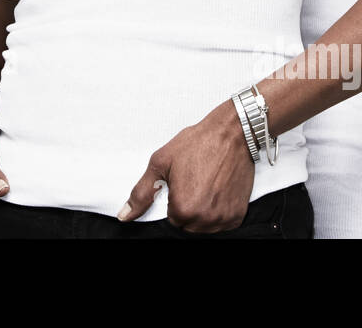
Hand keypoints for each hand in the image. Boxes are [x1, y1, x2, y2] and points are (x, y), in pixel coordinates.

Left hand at [118, 100, 256, 231]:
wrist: (230, 134)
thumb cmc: (197, 144)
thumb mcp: (160, 163)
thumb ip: (141, 194)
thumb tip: (125, 216)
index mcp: (182, 209)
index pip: (170, 219)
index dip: (174, 199)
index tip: (182, 183)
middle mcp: (204, 219)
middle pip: (187, 225)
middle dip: (187, 207)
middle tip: (194, 181)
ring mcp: (223, 218)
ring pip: (204, 226)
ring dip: (202, 211)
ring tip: (206, 185)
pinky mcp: (237, 215)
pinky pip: (222, 224)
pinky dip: (218, 211)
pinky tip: (217, 191)